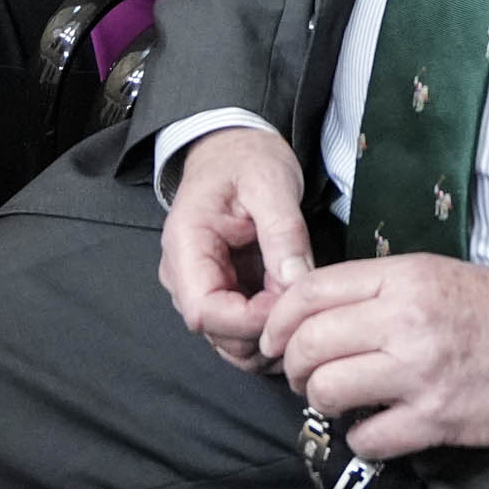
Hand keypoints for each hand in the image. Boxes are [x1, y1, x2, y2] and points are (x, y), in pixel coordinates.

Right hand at [156, 127, 313, 368]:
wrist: (233, 148)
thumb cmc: (246, 159)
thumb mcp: (271, 183)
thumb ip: (283, 232)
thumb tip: (295, 283)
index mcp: (185, 245)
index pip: (205, 310)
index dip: (250, 320)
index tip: (290, 304)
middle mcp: (183, 275)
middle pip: (217, 333)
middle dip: (264, 331)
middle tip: (304, 307)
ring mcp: (200, 287)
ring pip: (230, 340)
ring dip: (268, 335)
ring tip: (302, 305)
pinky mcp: (221, 292)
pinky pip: (241, 329)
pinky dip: (268, 328)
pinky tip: (292, 306)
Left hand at [256, 255, 488, 459]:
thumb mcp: (432, 275)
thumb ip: (374, 290)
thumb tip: (314, 316)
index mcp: (401, 278)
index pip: (309, 293)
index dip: (278, 320)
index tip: (276, 339)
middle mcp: (404, 320)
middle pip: (308, 343)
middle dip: (292, 367)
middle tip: (305, 376)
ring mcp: (419, 371)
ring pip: (327, 390)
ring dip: (322, 402)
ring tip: (340, 402)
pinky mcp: (436, 418)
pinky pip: (367, 437)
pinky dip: (362, 438)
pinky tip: (376, 428)